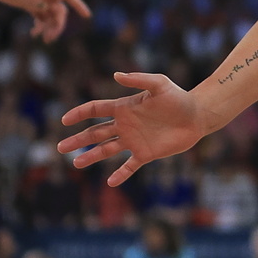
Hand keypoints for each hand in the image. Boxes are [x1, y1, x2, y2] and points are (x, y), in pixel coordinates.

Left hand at [0, 0, 90, 41]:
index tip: (86, 16)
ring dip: (49, 28)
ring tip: (43, 39)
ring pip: (50, 16)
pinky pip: (40, 17)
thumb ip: (34, 1)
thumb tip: (47, 10)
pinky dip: (39, 26)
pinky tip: (33, 33)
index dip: (79, 5)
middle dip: (57, 25)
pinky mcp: (30, 4)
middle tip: (50, 38)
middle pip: (59, 11)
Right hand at [57, 72, 205, 185]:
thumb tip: (115, 75)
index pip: (95, 110)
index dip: (79, 114)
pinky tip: (110, 182)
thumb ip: (138, 80)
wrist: (197, 116)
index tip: (65, 120)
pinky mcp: (146, 153)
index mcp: (124, 107)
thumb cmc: (179, 98)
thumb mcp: (159, 84)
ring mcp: (134, 140)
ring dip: (91, 156)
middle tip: (60, 147)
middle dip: (77, 140)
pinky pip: (130, 166)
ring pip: (106, 150)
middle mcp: (124, 125)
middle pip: (95, 133)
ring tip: (75, 163)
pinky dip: (120, 174)